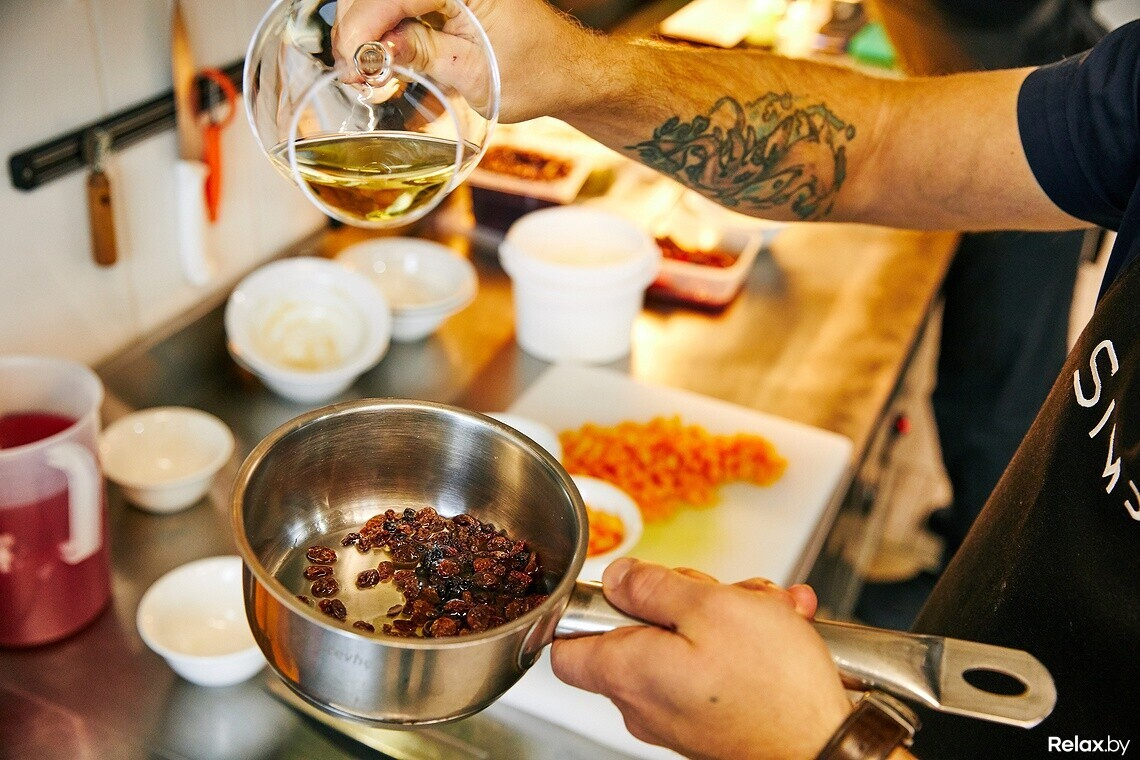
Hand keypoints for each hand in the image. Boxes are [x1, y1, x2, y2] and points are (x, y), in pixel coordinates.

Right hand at [333, 0, 595, 120]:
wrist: (565, 71)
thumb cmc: (535, 74)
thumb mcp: (473, 73)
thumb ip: (422, 54)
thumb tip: (372, 49)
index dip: (364, 26)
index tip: (350, 62)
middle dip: (358, 25)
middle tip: (353, 72)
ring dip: (366, 25)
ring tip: (364, 68)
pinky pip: (402, 2)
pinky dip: (384, 23)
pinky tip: (380, 53)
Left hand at [550, 559, 852, 759]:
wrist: (830, 748)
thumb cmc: (773, 687)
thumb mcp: (710, 606)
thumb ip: (653, 586)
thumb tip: (619, 576)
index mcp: (628, 672)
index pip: (564, 645)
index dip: (584, 608)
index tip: (619, 586)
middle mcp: (644, 703)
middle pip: (636, 633)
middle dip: (684, 599)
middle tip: (723, 593)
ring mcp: (678, 716)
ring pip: (684, 644)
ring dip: (727, 616)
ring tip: (767, 611)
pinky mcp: (712, 723)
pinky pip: (713, 669)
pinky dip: (745, 645)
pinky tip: (780, 629)